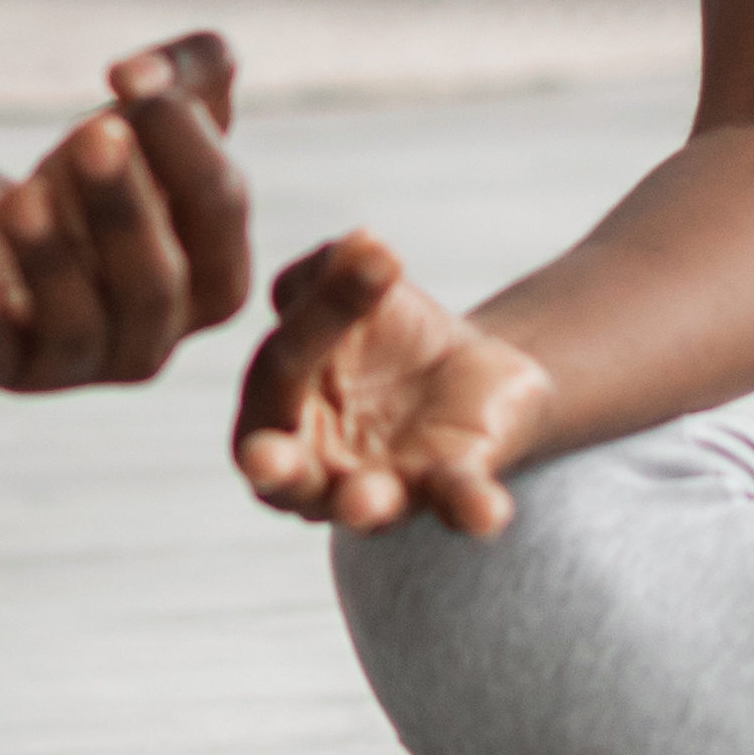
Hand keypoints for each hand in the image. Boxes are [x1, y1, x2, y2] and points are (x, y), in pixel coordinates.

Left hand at [0, 32, 249, 390]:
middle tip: (94, 132)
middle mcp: (152, 336)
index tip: (127, 75)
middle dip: (124, 206)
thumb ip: (192, 74)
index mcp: (213, 278)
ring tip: (22, 195)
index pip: (219, 211)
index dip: (183, 139)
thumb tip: (142, 74)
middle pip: (153, 281)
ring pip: (75, 325)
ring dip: (51, 259)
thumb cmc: (85, 188)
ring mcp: (71, 364)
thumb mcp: (144, 123)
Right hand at [233, 228, 554, 536]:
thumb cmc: (381, 331)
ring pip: (361, 506)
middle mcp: (314, 465)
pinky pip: (456, 505)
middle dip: (274, 469)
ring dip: (362, 503)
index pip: (280, 368)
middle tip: (264, 461)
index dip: (316, 318)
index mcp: (275, 407)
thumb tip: (360, 243)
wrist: (468, 369)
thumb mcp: (348, 282)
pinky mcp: (446, 490)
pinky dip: (472, 508)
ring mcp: (380, 485)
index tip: (379, 256)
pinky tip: (489, 510)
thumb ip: (330, 264)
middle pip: (287, 467)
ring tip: (367, 499)